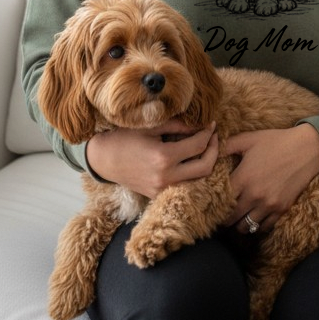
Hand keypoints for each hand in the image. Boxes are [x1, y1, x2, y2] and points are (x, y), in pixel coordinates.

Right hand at [85, 120, 218, 198]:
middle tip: (212, 136)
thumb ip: (178, 125)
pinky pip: (184, 186)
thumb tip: (200, 125)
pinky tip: (192, 159)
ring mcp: (162, 190)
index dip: (208, 133)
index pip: (197, 145)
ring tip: (205, 146)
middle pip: (205, 167)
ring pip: (198, 180)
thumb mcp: (151, 126)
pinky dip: (193, 173)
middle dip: (214, 149)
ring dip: (205, 163)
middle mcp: (166, 177)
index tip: (211, 123)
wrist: (104, 160)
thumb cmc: (125, 138)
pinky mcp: (158, 195)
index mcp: (163, 157)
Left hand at [220, 123, 318, 234]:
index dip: (214, 203)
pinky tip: (254, 217)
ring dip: (239, 224)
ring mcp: (269, 205)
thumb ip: (227, 145)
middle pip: (231, 218)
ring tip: (237, 217)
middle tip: (222, 214)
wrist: (306, 149)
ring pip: (246, 227)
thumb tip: (211, 149)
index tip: (212, 203)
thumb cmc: (276, 141)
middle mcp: (254, 195)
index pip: (221, 200)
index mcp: (243, 177)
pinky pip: (264, 227)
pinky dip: (256, 225)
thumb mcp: (249, 139)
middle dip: (224, 217)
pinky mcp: (281, 209)